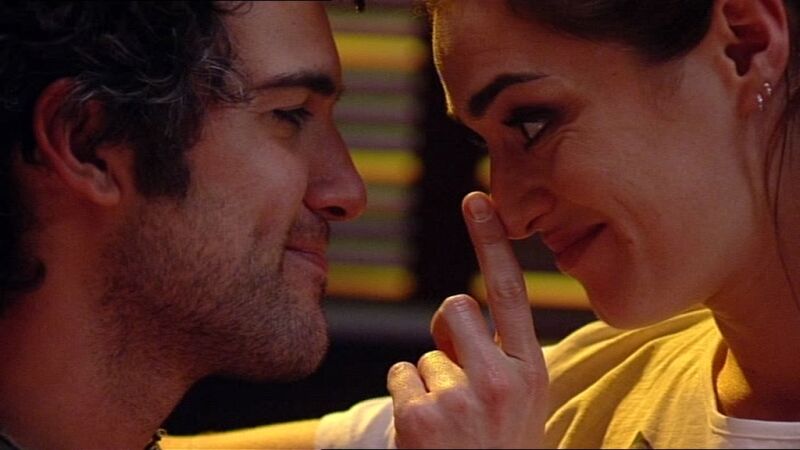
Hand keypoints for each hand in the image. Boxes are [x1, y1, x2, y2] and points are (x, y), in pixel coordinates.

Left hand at [387, 191, 548, 448]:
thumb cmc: (500, 448)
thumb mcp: (521, 403)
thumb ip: (501, 356)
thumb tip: (456, 315)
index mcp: (532, 370)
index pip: (510, 292)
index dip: (491, 241)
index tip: (477, 198)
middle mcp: (501, 380)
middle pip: (454, 307)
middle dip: (447, 332)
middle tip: (456, 375)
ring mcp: (461, 399)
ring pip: (424, 352)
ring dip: (427, 380)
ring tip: (448, 421)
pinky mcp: (421, 417)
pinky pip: (398, 376)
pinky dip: (405, 399)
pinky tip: (427, 432)